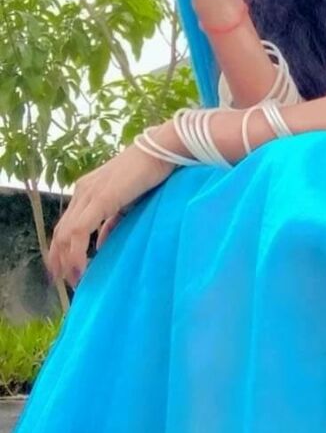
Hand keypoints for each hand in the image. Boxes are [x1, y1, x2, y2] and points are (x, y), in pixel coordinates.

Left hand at [47, 142, 174, 287]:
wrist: (160, 151)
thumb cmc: (148, 174)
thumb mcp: (124, 203)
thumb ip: (111, 223)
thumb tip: (101, 246)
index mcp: (86, 190)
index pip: (65, 225)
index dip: (61, 250)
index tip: (65, 270)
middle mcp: (81, 191)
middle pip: (60, 232)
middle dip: (58, 260)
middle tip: (64, 281)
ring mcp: (88, 194)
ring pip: (65, 234)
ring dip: (66, 260)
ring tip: (74, 279)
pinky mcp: (99, 199)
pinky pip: (79, 231)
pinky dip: (76, 252)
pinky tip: (81, 267)